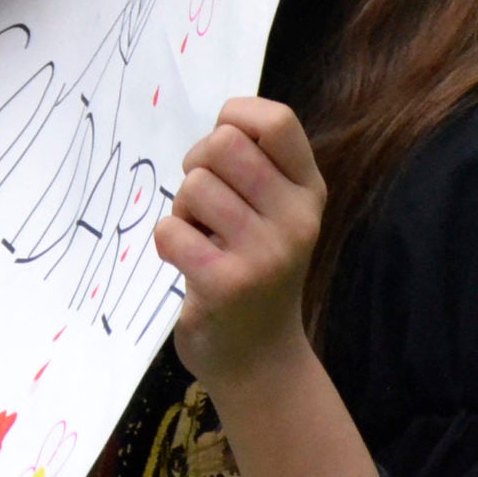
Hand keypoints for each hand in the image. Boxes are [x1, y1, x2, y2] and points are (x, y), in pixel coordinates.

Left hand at [157, 98, 325, 394]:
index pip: (277, 120)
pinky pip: (170, 230)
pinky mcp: (226, 284)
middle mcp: (297, 219)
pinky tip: (191, 262)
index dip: (235, 117)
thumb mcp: (275, 210)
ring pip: (193, 185)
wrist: (260, 359)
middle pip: (224, 144)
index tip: (224, 146)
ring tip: (203, 237)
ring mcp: (265, 254)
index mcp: (308, 191)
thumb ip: (259, 162)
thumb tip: (225, 121)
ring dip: (184, 209)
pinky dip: (169, 241)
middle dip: (199, 162)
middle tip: (205, 199)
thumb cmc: (256, 267)